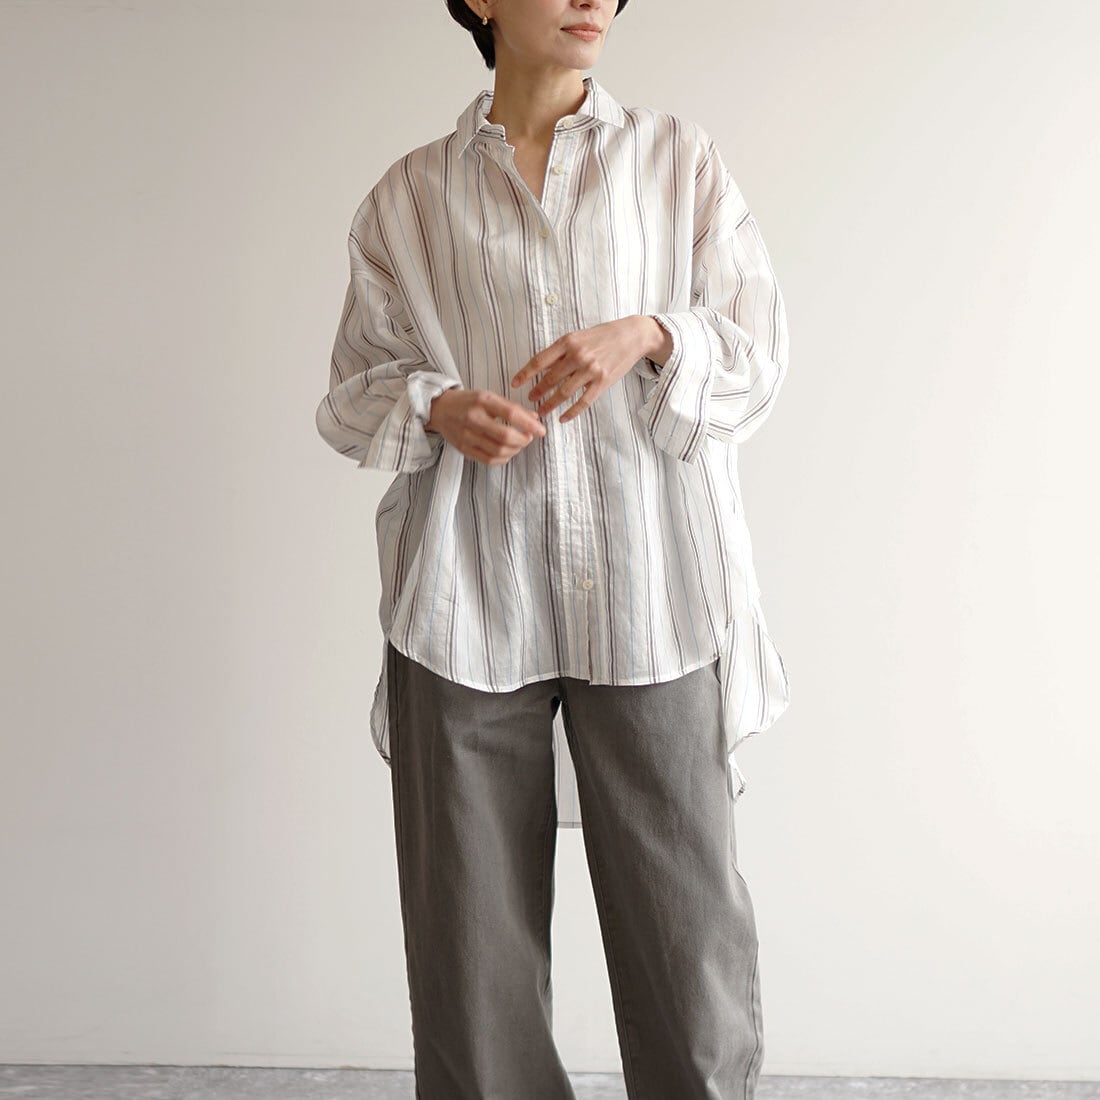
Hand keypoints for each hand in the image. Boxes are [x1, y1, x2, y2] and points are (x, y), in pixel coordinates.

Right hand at [425, 388, 545, 465]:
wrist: (439, 409)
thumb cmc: (467, 402)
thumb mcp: (488, 397)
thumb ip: (511, 408)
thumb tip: (534, 419)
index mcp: (482, 401)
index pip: (510, 414)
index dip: (529, 424)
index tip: (541, 430)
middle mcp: (473, 418)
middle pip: (505, 436)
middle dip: (523, 440)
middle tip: (529, 438)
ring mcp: (467, 435)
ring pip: (498, 451)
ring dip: (514, 450)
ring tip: (518, 444)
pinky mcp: (463, 448)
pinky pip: (488, 460)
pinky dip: (503, 458)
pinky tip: (507, 452)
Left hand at [511, 316, 656, 422]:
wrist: (631, 336)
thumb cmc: (602, 335)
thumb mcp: (578, 336)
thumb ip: (561, 351)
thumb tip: (541, 368)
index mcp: (568, 342)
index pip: (540, 360)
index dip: (525, 374)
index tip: (515, 383)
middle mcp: (578, 356)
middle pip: (550, 379)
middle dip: (537, 392)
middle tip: (529, 400)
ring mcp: (590, 370)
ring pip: (564, 393)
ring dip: (550, 404)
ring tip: (541, 411)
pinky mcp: (602, 382)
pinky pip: (583, 401)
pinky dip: (571, 412)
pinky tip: (563, 418)